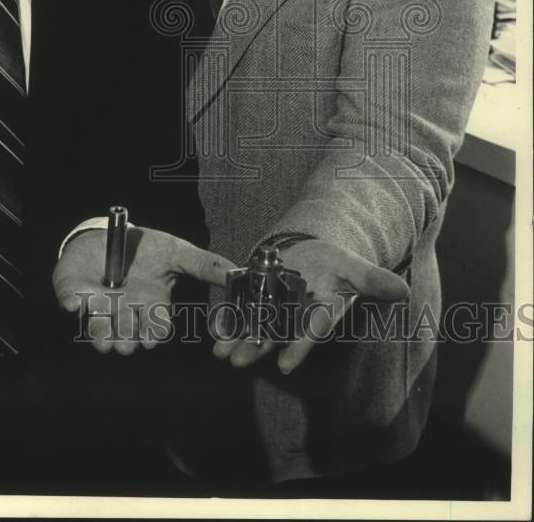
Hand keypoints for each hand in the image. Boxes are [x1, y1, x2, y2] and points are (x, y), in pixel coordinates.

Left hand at [53, 227, 232, 354]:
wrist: (113, 233)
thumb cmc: (148, 248)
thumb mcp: (179, 253)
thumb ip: (207, 264)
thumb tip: (239, 272)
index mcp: (150, 306)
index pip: (154, 328)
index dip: (152, 334)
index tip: (150, 339)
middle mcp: (125, 312)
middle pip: (127, 334)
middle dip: (127, 340)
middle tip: (127, 345)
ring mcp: (98, 305)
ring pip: (99, 327)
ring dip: (100, 333)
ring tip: (104, 340)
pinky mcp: (73, 291)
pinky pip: (69, 299)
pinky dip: (71, 302)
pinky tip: (74, 303)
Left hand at [213, 239, 409, 374]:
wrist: (312, 251)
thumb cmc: (335, 263)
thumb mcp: (353, 267)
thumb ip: (373, 279)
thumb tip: (402, 290)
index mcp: (320, 313)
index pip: (310, 333)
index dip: (299, 348)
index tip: (284, 365)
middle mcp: (296, 318)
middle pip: (277, 336)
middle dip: (258, 348)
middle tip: (239, 361)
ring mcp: (276, 311)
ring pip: (256, 329)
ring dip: (239, 342)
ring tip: (222, 354)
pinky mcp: (258, 298)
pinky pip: (242, 313)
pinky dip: (228, 322)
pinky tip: (213, 334)